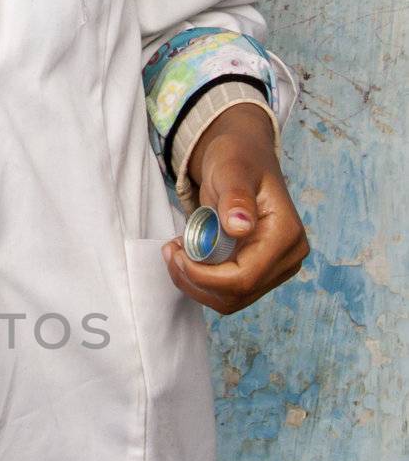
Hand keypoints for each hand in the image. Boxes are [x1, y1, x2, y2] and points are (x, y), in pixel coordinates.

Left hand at [161, 103, 308, 314]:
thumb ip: (235, 197)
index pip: (244, 278)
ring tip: (177, 251)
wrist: (244, 160)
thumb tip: (239, 227)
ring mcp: (276, 269)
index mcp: (286, 234)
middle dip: (195, 280)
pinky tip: (188, 256)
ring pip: (230, 300)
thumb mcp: (231, 171)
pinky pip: (227, 293)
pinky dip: (201, 281)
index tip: (177, 252)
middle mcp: (288, 257)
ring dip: (195, 284)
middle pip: (237, 294)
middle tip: (171, 251)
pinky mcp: (261, 273)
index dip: (204, 276)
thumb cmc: (238, 160)